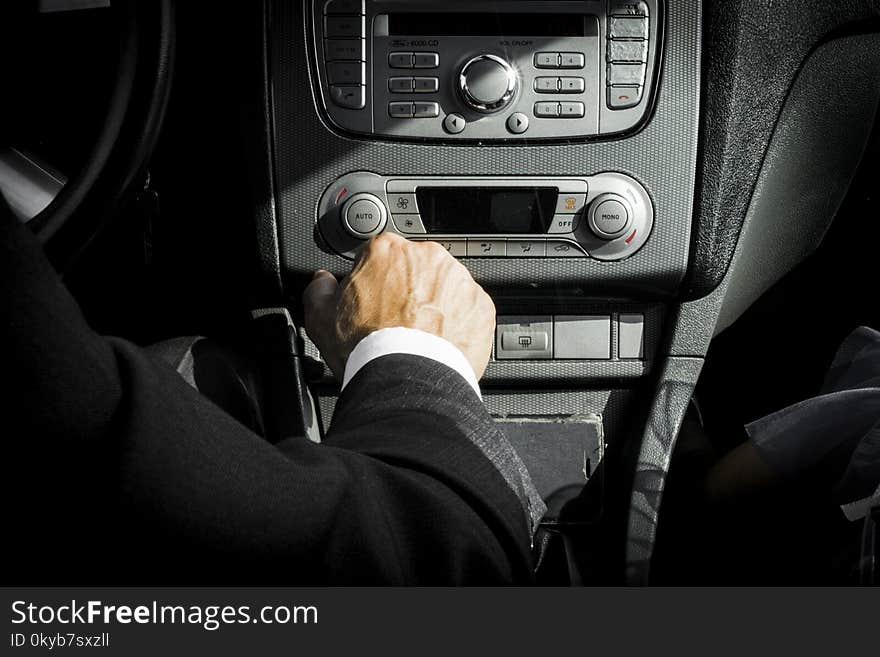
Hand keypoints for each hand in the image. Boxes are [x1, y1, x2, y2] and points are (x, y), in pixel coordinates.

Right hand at [303, 233, 495, 380]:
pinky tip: (440, 343)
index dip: (373, 280)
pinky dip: (458, 324)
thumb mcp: (320, 317)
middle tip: (395, 321)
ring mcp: (459, 280)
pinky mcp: (481, 306)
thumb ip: (319, 290)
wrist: (408, 377)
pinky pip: (468, 310)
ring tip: (419, 336)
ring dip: (435, 305)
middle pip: (416, 268)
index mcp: (387, 250)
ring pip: (445, 287)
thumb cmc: (367, 346)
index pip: (379, 255)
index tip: (372, 299)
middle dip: (407, 290)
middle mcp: (427, 257)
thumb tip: (322, 282)